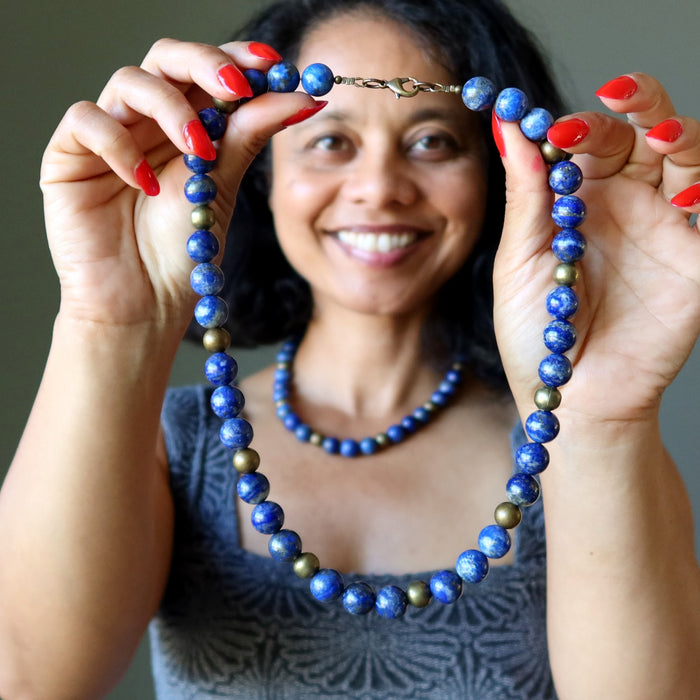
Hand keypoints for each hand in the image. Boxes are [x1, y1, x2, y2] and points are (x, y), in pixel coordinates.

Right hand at [40, 38, 320, 331]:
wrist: (145, 306)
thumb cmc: (184, 255)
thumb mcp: (223, 188)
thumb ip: (250, 137)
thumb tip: (301, 98)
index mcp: (186, 128)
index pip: (205, 73)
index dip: (236, 58)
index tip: (273, 64)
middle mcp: (147, 125)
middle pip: (166, 60)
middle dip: (205, 65)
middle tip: (238, 87)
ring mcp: (108, 137)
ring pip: (130, 82)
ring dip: (172, 109)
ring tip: (197, 151)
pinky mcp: (70, 157)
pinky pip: (87, 121)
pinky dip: (119, 143)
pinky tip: (144, 183)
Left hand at [493, 73, 699, 425]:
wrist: (571, 395)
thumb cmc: (537, 334)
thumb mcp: (520, 261)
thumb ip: (525, 195)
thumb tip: (507, 126)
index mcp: (574, 202)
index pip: (584, 140)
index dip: (574, 123)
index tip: (551, 123)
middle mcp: (622, 205)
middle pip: (638, 134)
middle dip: (630, 110)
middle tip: (610, 102)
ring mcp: (662, 228)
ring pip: (686, 158)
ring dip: (680, 134)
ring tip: (659, 134)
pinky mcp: (694, 258)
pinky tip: (681, 197)